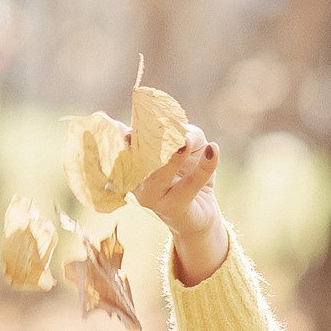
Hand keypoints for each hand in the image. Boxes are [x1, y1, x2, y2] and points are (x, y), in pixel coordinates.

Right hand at [135, 123, 228, 285]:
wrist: (201, 212)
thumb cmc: (189, 171)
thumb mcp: (191, 144)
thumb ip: (186, 133)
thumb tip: (184, 135)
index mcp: (132, 160)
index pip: (120, 142)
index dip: (117, 131)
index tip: (120, 119)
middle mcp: (136, 179)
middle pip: (137, 158)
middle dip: (148, 140)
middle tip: (164, 125)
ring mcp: (152, 196)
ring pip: (159, 175)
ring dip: (173, 158)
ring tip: (185, 142)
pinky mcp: (175, 207)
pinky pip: (190, 185)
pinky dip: (204, 166)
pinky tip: (213, 149)